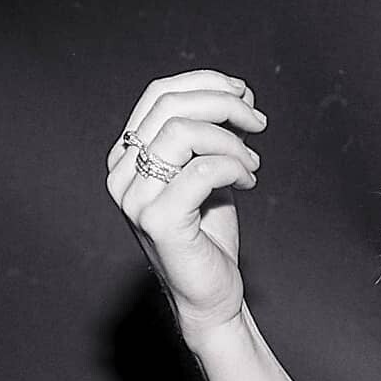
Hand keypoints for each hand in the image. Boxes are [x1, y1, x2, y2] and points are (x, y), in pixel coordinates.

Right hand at [106, 69, 266, 343]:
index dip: (205, 83)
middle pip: (170, 106)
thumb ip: (212, 138)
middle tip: (258, 123)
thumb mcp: (209, 176)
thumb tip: (237, 93)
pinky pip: (202, 170)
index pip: (159, 95)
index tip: (244, 93)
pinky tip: (249, 182)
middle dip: (224, 105)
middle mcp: (122, 174)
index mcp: (128, 157)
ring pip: (183, 133)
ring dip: (231, 141)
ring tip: (253, 165)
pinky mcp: (159, 220)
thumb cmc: (210, 240)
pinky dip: (234, 167)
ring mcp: (135, 198)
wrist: (211, 297)